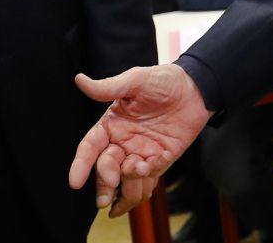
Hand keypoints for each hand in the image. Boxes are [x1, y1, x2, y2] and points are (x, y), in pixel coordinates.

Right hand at [69, 66, 210, 216]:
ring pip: (126, 181)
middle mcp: (122, 143)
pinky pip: (150, 178)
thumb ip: (109, 86)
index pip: (89, 148)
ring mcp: (140, 153)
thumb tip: (80, 80)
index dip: (81, 165)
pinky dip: (151, 176)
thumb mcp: (136, 80)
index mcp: (110, 125)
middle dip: (104, 184)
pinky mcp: (159, 160)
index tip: (75, 182)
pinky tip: (160, 159)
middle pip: (105, 170)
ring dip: (128, 186)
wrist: (197, 88)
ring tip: (140, 173)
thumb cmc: (164, 81)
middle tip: (107, 192)